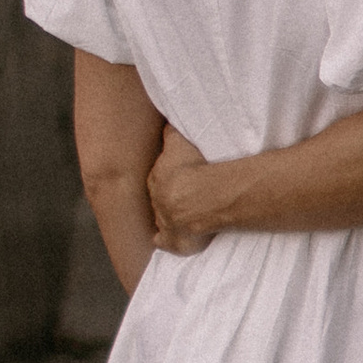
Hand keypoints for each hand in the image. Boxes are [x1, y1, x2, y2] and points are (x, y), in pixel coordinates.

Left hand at [147, 125, 216, 255]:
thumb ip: (170, 132)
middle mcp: (158, 200)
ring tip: (180, 214)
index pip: (159, 176)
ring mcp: (165, 221)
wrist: (204, 196)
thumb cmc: (196, 167)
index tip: (177, 176)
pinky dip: (164, 241)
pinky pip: (164, 242)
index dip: (169, 177)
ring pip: (161, 218)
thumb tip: (164, 121)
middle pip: (159, 197)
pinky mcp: (175, 241)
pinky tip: (163, 240)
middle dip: (167, 196)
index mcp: (158, 177)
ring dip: (168, 216)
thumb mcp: (179, 141)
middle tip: (182, 194)